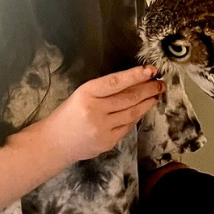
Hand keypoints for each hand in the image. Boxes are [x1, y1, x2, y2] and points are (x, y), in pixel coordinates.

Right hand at [40, 65, 163, 164]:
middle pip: (128, 98)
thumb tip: (133, 83)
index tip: (150, 70)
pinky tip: (143, 109)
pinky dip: (137, 116)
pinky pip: (128, 126)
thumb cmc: (68, 115)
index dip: (135, 75)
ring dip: (147, 103)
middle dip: (148, 89)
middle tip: (159, 83)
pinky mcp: (108, 142)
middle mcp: (95, 111)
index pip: (115, 82)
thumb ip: (104, 91)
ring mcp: (102, 128)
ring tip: (156, 95)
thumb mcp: (81, 95)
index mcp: (86, 94)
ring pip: (132, 113)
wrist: (54, 142)